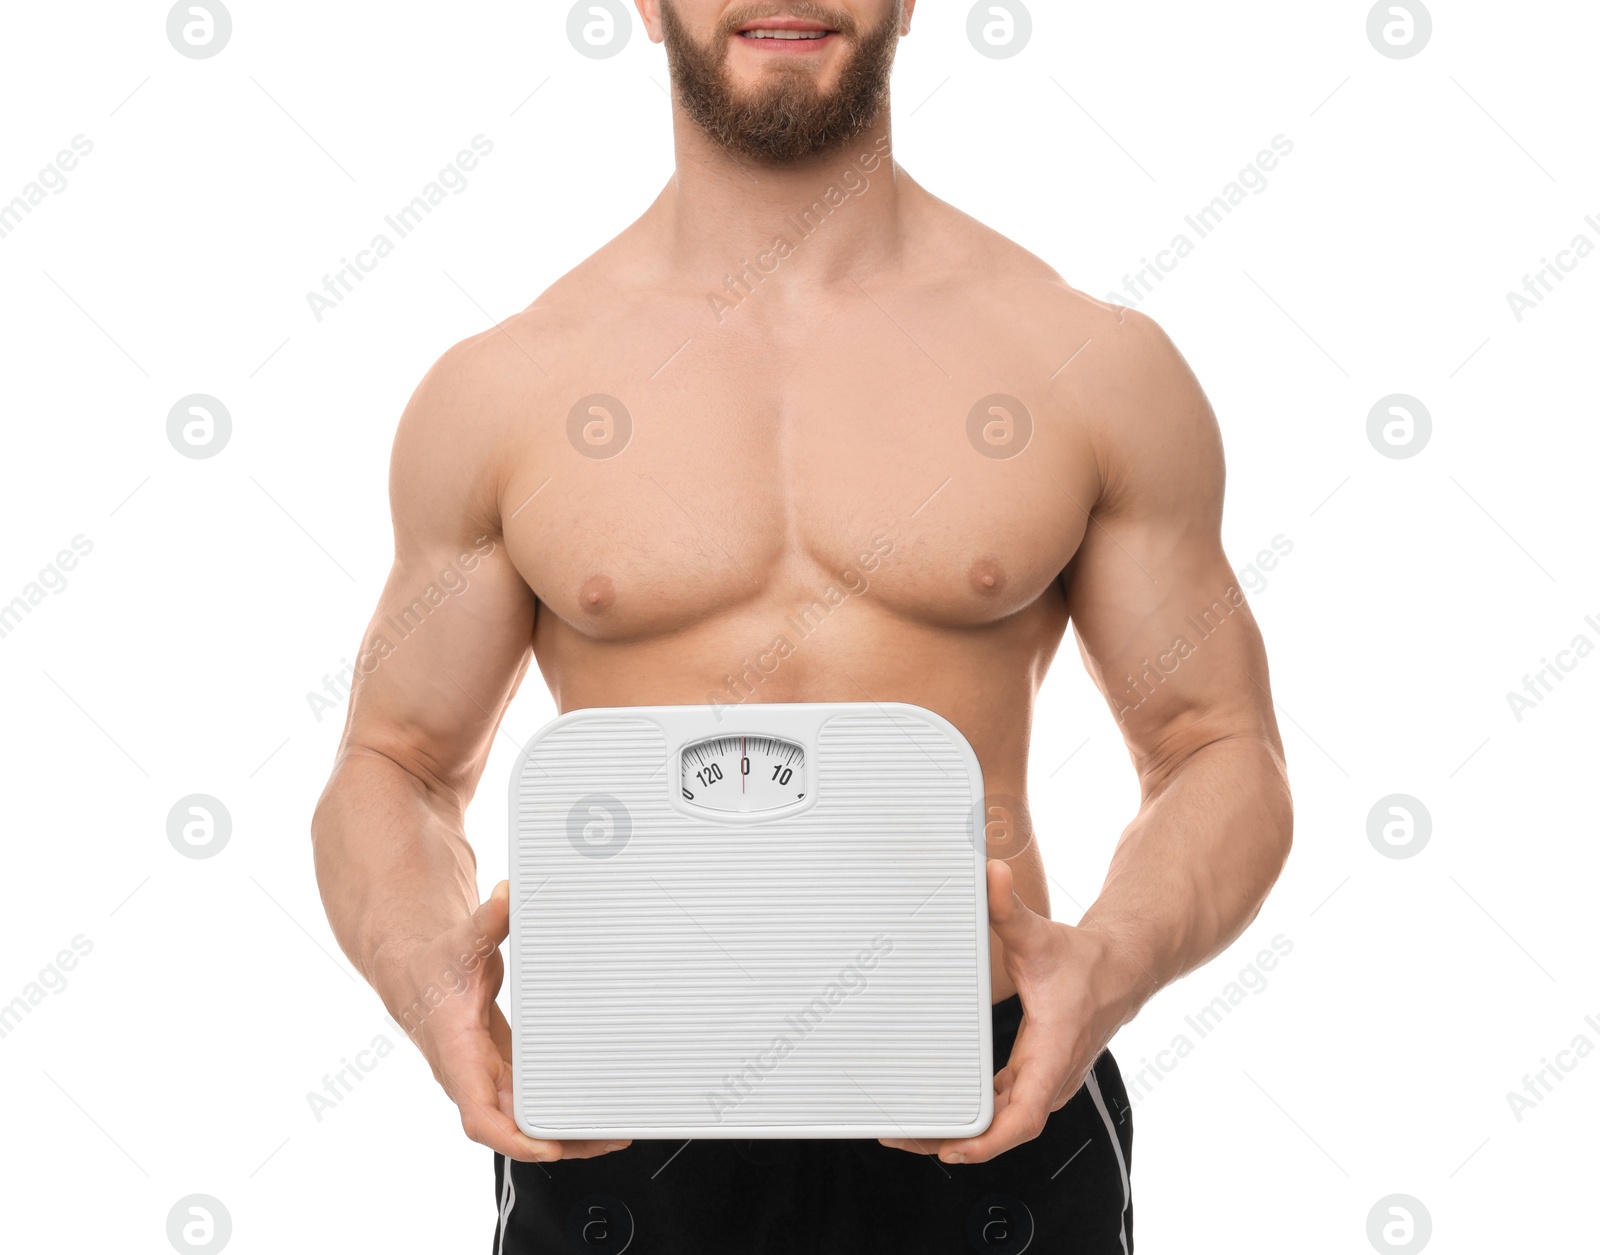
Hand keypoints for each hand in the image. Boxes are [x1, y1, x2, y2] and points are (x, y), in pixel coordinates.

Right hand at [379, 879, 631, 1162]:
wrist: (416, 977)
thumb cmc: (437, 966)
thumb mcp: (463, 943)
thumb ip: (486, 922)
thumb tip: (508, 895)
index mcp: (459, 1056)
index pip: (480, 1115)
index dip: (514, 1137)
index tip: (546, 1146)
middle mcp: (473, 1077)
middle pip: (514, 1129)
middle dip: (559, 1142)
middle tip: (607, 1138)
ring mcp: (488, 1079)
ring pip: (524, 1122)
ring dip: (565, 1134)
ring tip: (612, 1135)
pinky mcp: (503, 1072)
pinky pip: (531, 1104)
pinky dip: (558, 1111)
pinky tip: (591, 1112)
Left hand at [879, 859, 1141, 1163]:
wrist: (1123, 968)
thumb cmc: (1086, 961)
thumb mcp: (1041, 935)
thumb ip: (1009, 907)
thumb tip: (990, 873)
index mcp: (1052, 1053)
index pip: (1022, 1116)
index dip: (987, 1141)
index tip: (952, 1149)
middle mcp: (1050, 1076)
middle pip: (1002, 1130)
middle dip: (953, 1141)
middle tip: (903, 1139)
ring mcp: (1044, 1079)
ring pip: (1002, 1123)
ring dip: (961, 1133)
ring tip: (912, 1134)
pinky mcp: (1037, 1073)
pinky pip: (1004, 1108)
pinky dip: (976, 1117)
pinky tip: (945, 1113)